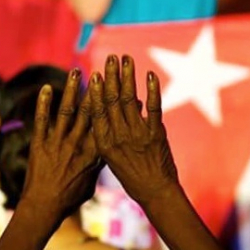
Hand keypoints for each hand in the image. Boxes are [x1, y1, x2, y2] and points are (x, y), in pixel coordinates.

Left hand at [23, 69, 101, 218]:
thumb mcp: (90, 183)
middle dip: (95, 90)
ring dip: (72, 89)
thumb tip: (107, 152)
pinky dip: (44, 103)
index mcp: (93, 154)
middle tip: (101, 71)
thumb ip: (97, 164)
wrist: (43, 207)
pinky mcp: (39, 143)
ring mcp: (57, 142)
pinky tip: (47, 88)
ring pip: (67, 110)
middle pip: (89, 111)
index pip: (105, 124)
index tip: (119, 89)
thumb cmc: (69, 199)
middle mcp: (77, 144)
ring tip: (76, 71)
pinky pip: (42, 119)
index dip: (112, 105)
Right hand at [86, 55, 180, 206]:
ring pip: (129, 99)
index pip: (97, 111)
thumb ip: (108, 138)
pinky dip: (152, 90)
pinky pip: (154, 107)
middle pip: (112, 100)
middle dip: (111, 76)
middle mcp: (119, 135)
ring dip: (128, 77)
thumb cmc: (132, 180)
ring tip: (126, 59)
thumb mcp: (112, 160)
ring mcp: (137, 134)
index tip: (94, 74)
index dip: (95, 91)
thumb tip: (110, 117)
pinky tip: (150, 75)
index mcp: (104, 142)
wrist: (155, 193)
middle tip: (110, 57)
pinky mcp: (156, 134)